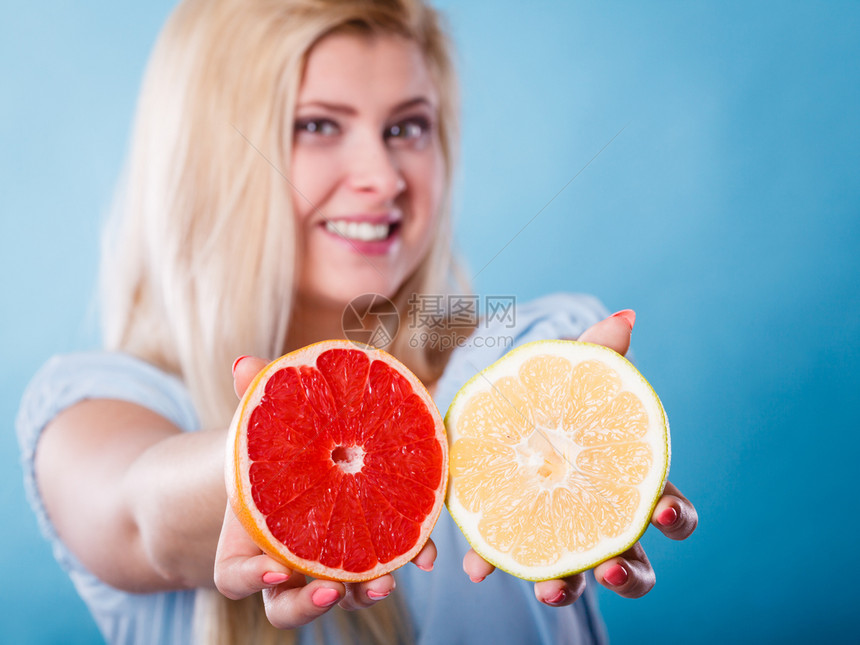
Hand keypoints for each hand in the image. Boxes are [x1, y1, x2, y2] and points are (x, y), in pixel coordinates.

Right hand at [213, 356, 437, 627]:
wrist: (308, 455)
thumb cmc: (281, 445)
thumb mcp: (269, 420)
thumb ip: (257, 395)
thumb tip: (242, 362)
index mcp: (250, 540)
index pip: (235, 577)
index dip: (251, 579)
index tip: (275, 571)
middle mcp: (286, 565)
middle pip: (285, 607)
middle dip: (306, 604)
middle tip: (330, 589)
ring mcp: (328, 566)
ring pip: (340, 599)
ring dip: (362, 595)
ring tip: (386, 581)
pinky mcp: (370, 553)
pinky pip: (384, 568)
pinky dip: (404, 559)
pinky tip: (426, 552)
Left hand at [462, 311, 698, 604]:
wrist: (498, 411)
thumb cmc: (550, 399)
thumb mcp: (568, 375)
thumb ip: (597, 354)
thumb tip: (626, 317)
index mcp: (626, 483)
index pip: (670, 509)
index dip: (674, 515)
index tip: (659, 509)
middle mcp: (599, 521)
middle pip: (635, 563)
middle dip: (628, 572)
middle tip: (608, 565)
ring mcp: (557, 536)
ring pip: (579, 579)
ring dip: (568, 587)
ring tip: (546, 587)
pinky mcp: (513, 537)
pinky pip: (511, 559)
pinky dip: (496, 564)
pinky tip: (476, 566)